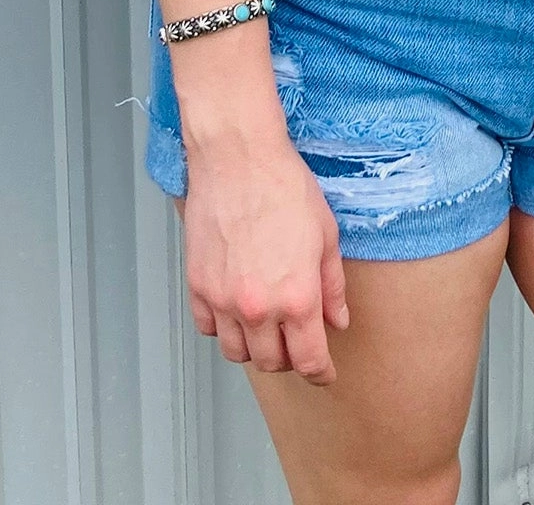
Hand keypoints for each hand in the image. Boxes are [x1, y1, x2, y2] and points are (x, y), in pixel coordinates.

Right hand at [182, 135, 348, 384]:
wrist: (238, 158)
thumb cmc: (285, 187)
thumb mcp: (326, 234)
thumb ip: (332, 285)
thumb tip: (336, 319)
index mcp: (297, 297)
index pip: (308, 360)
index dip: (320, 373)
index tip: (324, 374)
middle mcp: (258, 307)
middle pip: (272, 361)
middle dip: (289, 357)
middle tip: (296, 338)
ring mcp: (223, 299)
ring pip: (237, 352)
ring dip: (255, 347)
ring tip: (266, 325)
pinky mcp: (198, 285)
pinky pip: (208, 328)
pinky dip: (223, 327)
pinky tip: (235, 308)